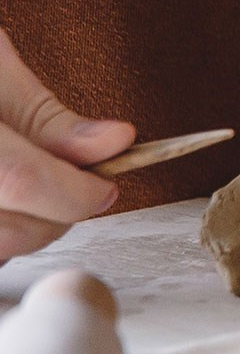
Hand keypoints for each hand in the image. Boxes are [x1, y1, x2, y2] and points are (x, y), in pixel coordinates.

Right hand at [0, 30, 133, 259]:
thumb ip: (48, 116)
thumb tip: (114, 144)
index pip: (22, 179)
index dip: (75, 191)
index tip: (105, 186)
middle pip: (7, 229)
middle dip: (56, 215)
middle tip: (75, 187)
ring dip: (23, 230)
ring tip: (30, 190)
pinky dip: (0, 236)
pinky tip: (4, 204)